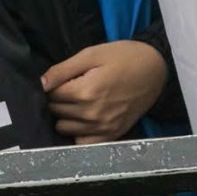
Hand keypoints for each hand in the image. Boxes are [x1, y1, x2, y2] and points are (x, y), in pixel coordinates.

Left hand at [41, 40, 169, 143]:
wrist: (156, 68)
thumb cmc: (124, 56)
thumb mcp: (93, 53)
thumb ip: (63, 69)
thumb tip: (40, 84)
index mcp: (85, 91)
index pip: (51, 95)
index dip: (53, 85)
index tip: (63, 79)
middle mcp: (92, 114)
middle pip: (56, 112)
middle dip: (58, 99)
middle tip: (71, 87)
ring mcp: (102, 128)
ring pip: (64, 128)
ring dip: (65, 116)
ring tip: (78, 102)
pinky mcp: (111, 135)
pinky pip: (82, 142)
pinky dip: (78, 132)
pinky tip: (84, 119)